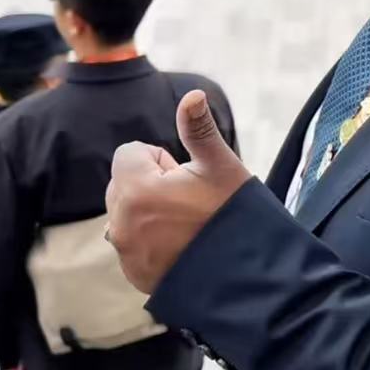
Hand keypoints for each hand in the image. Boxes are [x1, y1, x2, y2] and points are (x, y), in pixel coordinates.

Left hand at [106, 91, 249, 294]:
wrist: (248, 276)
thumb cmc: (234, 214)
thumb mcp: (221, 166)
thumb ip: (198, 129)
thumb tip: (192, 94)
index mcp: (137, 189)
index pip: (129, 153)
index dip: (160, 159)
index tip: (186, 177)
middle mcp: (121, 221)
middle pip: (123, 183)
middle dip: (150, 184)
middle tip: (190, 201)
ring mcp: (125, 251)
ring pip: (127, 213)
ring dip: (148, 211)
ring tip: (187, 225)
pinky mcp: (133, 274)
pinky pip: (131, 243)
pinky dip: (150, 240)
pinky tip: (182, 247)